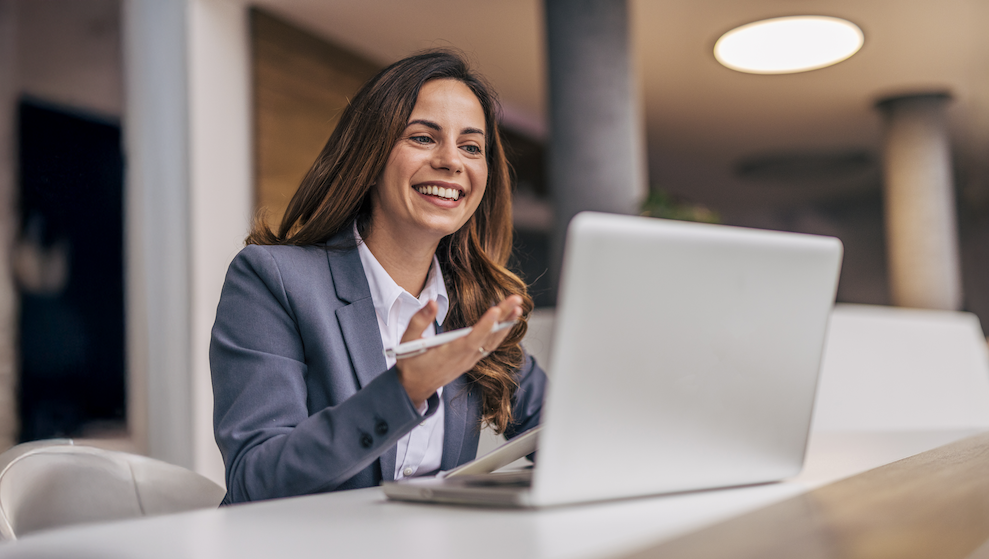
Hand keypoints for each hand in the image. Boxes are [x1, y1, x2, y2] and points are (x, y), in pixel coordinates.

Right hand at [396, 295, 523, 407]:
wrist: (414, 388)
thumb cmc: (410, 364)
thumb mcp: (408, 340)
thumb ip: (420, 320)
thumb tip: (431, 302)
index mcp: (447, 354)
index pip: (470, 339)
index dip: (484, 326)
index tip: (496, 310)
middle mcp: (463, 358)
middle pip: (487, 337)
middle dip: (503, 318)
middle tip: (516, 300)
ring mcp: (469, 360)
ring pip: (492, 343)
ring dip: (506, 325)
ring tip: (517, 307)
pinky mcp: (471, 360)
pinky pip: (490, 346)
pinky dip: (500, 333)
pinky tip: (508, 321)